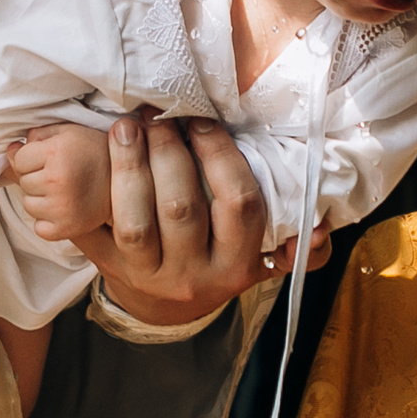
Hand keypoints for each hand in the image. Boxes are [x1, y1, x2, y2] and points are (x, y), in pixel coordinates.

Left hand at [0, 123, 114, 241]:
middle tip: (62, 173)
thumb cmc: (96, 150)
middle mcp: (58, 180)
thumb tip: (9, 150)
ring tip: (65, 190)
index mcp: (57, 152)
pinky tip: (65, 208)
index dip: (32, 157)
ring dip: (41, 199)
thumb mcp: (67, 131)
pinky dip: (47, 221)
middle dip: (37, 176)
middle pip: (23, 182)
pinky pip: (39, 228)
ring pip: (29, 205)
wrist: (130, 178)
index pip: (19, 159)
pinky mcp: (68, 229)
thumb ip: (36, 136)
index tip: (51, 157)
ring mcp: (62, 208)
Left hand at [72, 115, 328, 327]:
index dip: (220, 155)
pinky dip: (94, 193)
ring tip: (127, 126)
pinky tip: (92, 157)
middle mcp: (196, 277)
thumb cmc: (219, 256)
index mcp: (240, 267)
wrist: (164, 304)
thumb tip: (323, 226)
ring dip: (129, 166)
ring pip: (135, 222)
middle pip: (183, 208)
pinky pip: (97, 232)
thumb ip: (296, 244)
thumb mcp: (263, 257)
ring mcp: (150, 277)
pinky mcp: (111, 272)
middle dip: (169, 152)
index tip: (202, 119)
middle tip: (158, 113)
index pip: (239, 205)